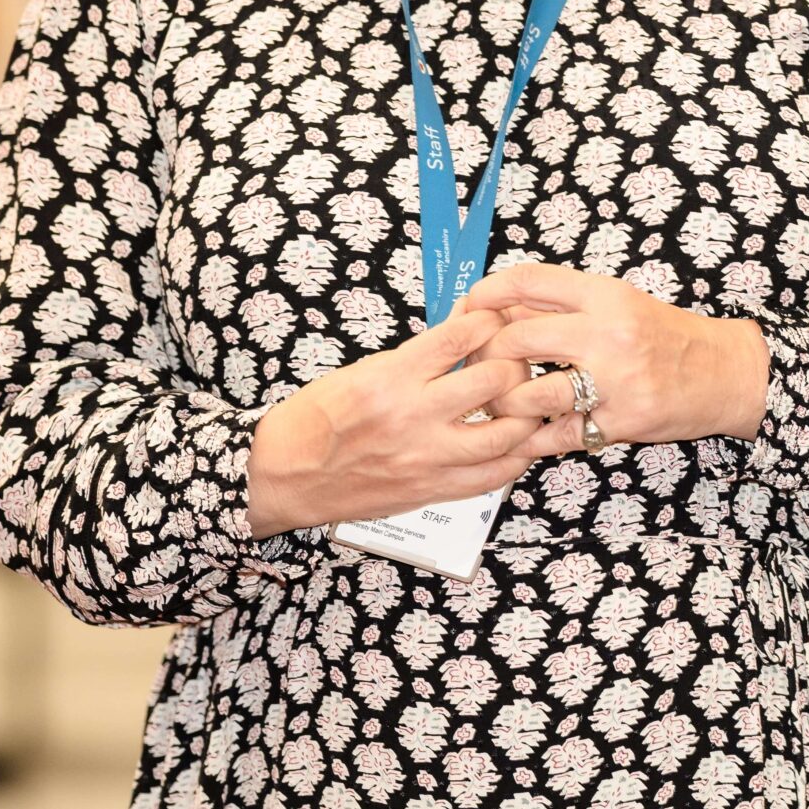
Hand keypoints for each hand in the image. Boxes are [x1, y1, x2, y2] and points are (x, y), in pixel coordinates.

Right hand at [245, 307, 565, 538]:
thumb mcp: (361, 371)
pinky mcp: (431, 490)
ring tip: (524, 399)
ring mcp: (425, 458)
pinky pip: (491, 476)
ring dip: (524, 411)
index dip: (489, 320)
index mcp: (390, 379)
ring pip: (505, 432)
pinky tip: (519, 442)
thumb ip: (416, 356)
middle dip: (514, 361)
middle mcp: (412, 417)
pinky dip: (515, 457)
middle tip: (517, 357)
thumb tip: (464, 325)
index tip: (497, 317)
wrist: (283, 476)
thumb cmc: (316, 419)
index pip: (460, 337)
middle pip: (494, 380)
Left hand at [460, 263, 770, 446]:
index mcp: (607, 296)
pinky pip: (557, 436)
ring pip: (529, 394)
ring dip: (504, 403)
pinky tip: (525, 435)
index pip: (530, 280)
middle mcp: (608, 334)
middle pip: (517, 338)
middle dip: (487, 354)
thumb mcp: (621, 303)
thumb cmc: (669, 336)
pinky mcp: (621, 422)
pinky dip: (532, 439)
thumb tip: (502, 307)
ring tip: (501, 404)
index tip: (471, 304)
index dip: (489, 291)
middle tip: (479, 364)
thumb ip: (567, 304)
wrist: (724, 372)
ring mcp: (614, 381)